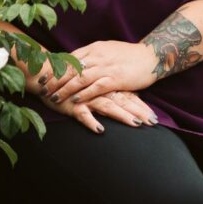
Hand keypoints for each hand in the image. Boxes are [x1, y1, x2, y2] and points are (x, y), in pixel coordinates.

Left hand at [38, 40, 156, 104]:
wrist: (152, 56)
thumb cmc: (129, 55)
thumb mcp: (108, 49)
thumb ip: (93, 55)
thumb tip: (78, 61)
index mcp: (95, 48)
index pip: (70, 58)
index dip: (56, 67)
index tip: (43, 75)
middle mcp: (98, 56)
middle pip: (71, 68)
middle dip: (55, 79)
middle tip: (42, 88)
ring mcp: (106, 67)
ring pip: (80, 78)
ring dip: (65, 88)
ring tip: (53, 97)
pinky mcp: (115, 79)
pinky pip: (96, 87)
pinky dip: (84, 94)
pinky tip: (75, 101)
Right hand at [39, 87, 157, 133]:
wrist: (47, 73)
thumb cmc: (71, 79)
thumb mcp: (92, 83)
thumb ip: (107, 88)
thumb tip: (124, 97)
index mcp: (105, 85)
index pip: (127, 96)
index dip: (141, 106)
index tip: (155, 118)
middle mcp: (98, 91)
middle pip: (122, 101)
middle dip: (138, 112)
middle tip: (153, 123)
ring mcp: (86, 98)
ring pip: (107, 106)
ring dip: (121, 115)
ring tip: (135, 124)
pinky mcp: (72, 105)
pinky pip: (83, 114)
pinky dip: (91, 121)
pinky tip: (100, 130)